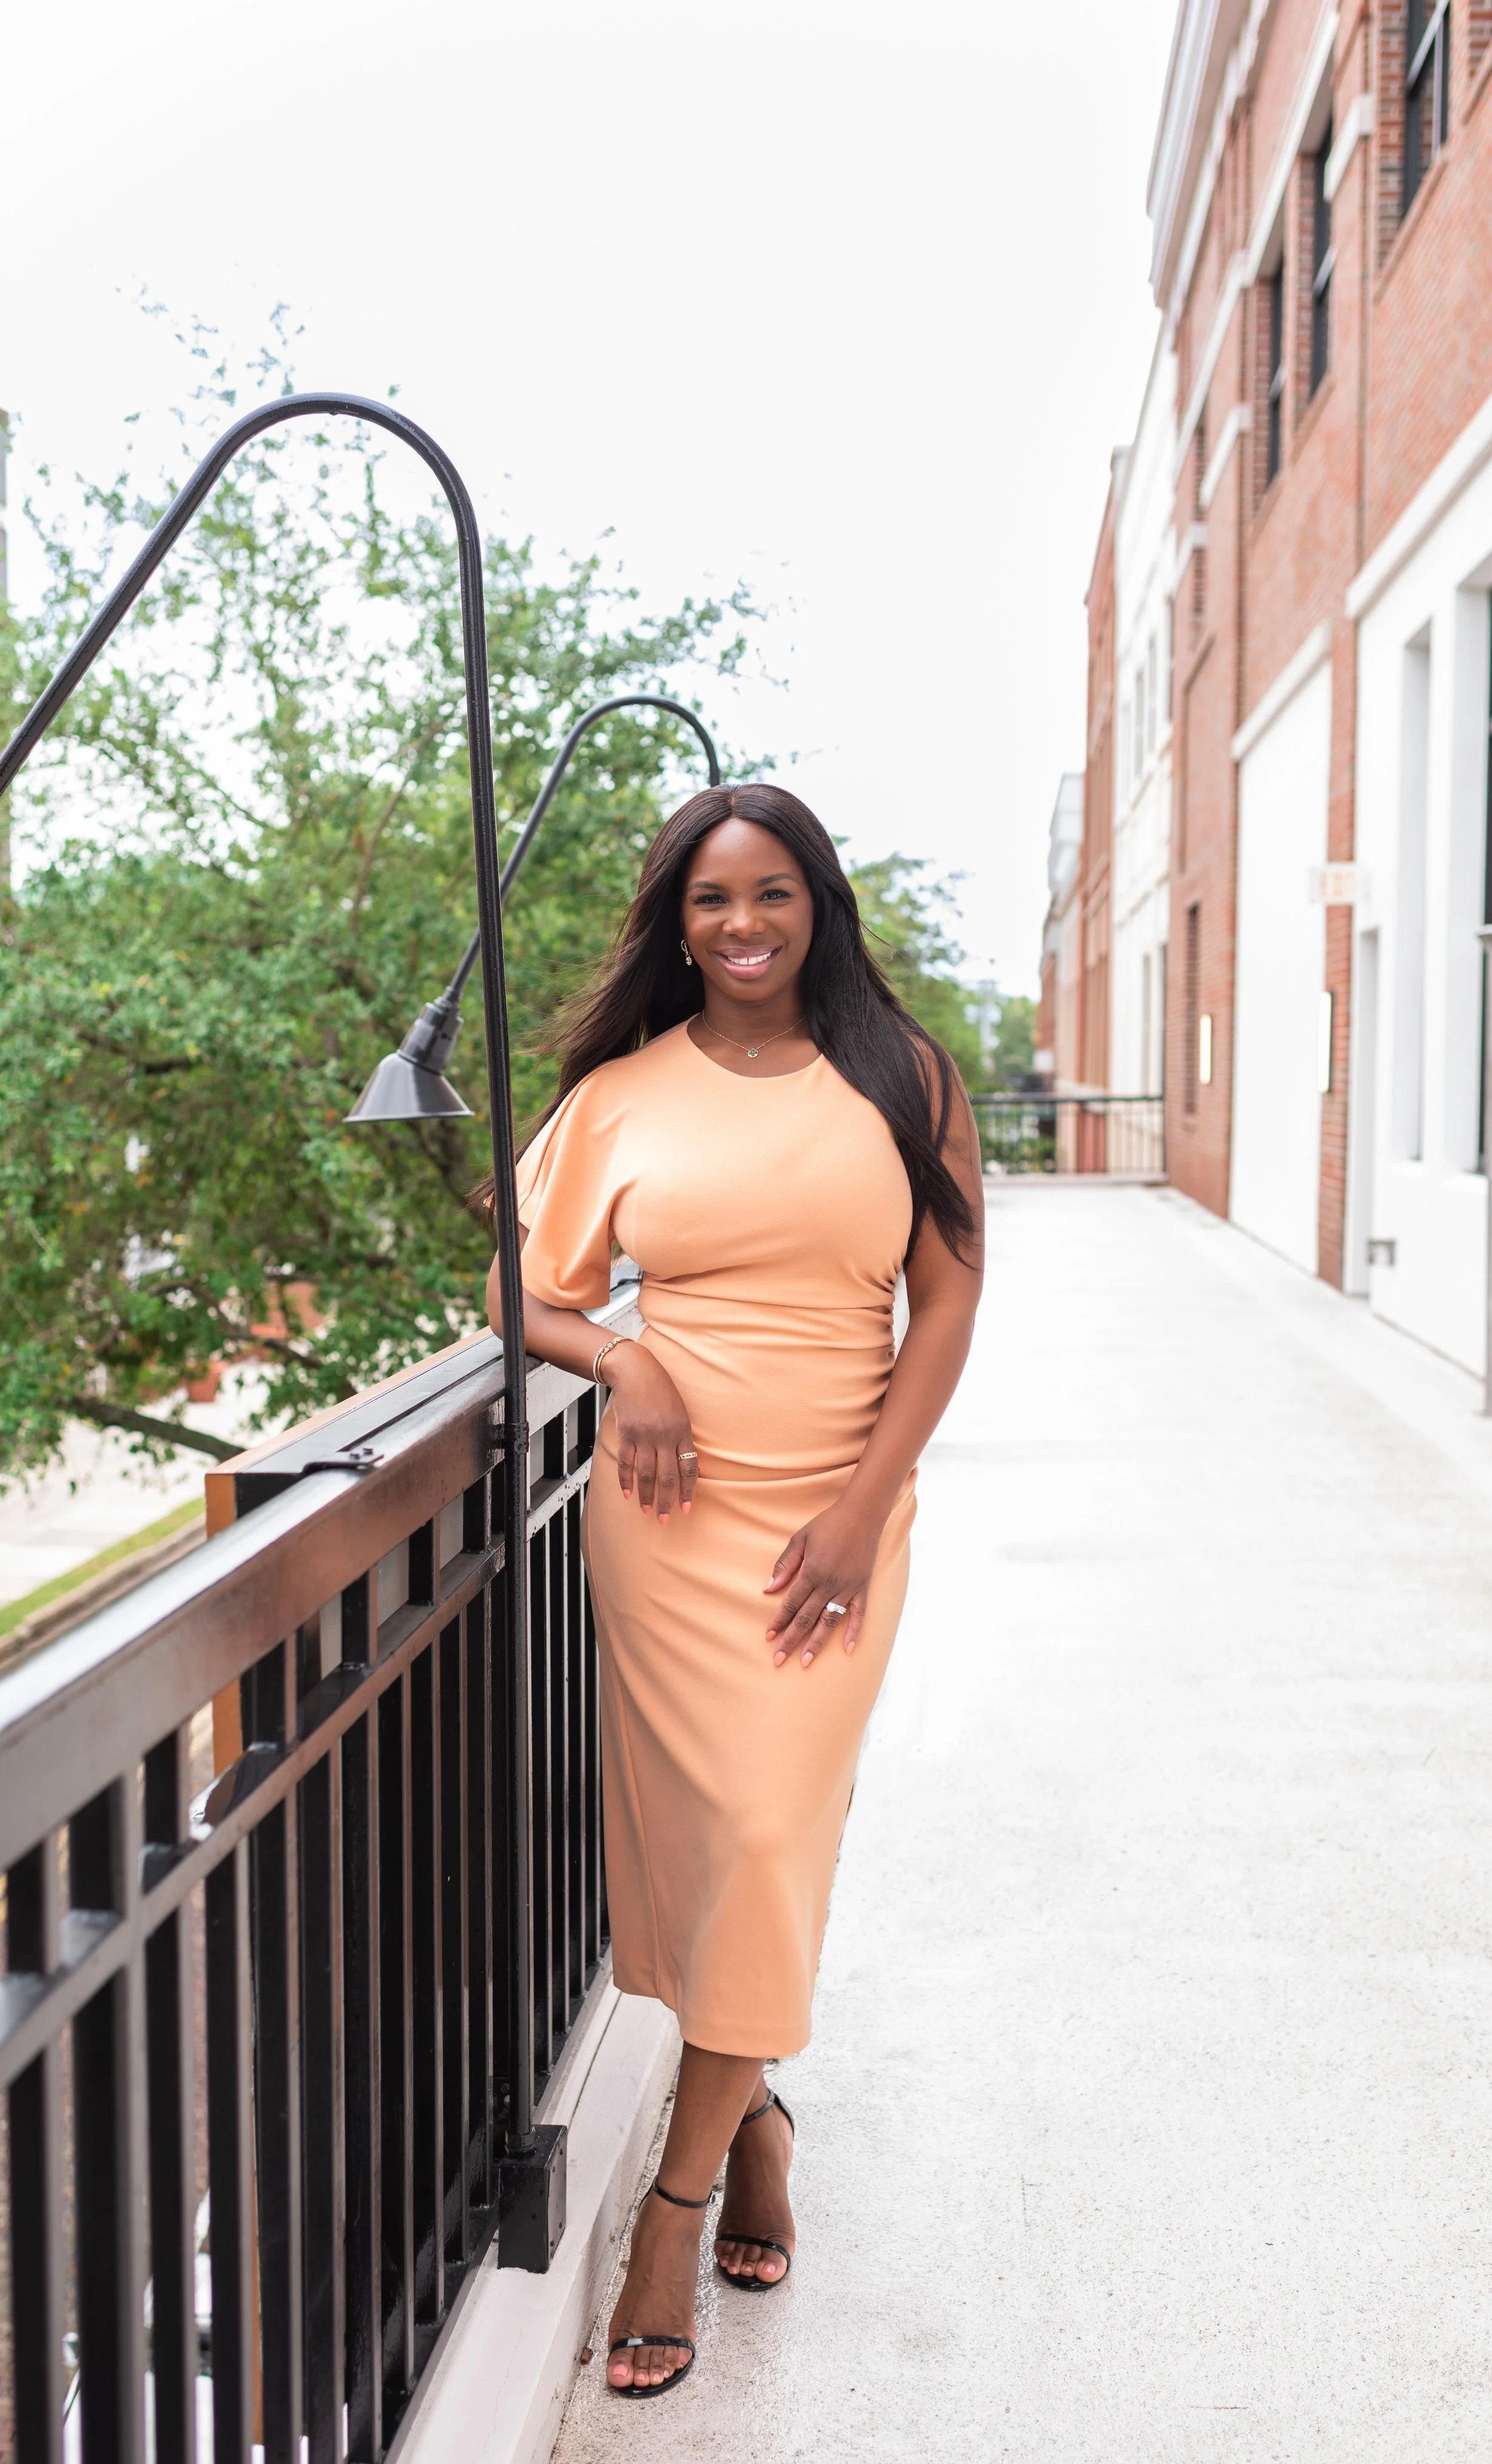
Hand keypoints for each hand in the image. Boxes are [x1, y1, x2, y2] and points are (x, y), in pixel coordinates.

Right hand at [605, 1344, 697, 1521]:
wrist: (635, 1371)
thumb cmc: (660, 1390)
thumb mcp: (680, 1412)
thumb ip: (681, 1438)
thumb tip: (685, 1466)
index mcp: (682, 1431)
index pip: (689, 1468)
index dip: (688, 1491)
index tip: (686, 1508)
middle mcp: (665, 1436)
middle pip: (668, 1477)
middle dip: (666, 1501)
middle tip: (664, 1519)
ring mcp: (644, 1436)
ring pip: (647, 1474)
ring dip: (647, 1496)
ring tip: (647, 1511)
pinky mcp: (626, 1433)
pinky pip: (627, 1463)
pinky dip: (626, 1480)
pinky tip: (627, 1493)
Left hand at [764, 1499, 882, 1667]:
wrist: (862, 1515)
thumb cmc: (827, 1524)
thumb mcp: (800, 1539)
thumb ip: (784, 1564)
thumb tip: (768, 1589)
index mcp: (812, 1572)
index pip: (791, 1603)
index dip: (778, 1621)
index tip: (768, 1638)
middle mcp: (829, 1584)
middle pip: (806, 1618)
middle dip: (791, 1640)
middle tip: (778, 1660)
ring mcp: (848, 1588)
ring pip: (829, 1622)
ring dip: (816, 1643)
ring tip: (805, 1662)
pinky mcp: (863, 1588)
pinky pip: (859, 1615)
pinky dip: (854, 1633)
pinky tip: (848, 1650)